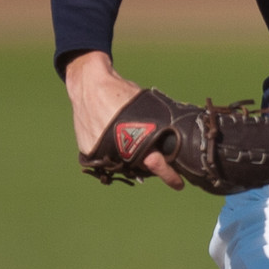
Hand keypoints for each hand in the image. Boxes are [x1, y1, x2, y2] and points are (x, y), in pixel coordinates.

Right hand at [64, 51, 184, 189]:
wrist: (89, 85)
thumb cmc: (122, 92)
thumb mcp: (147, 106)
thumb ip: (158, 124)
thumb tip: (178, 135)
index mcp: (135, 138)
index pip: (155, 163)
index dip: (168, 175)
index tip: (179, 184)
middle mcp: (116, 150)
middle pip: (139, 166)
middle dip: (153, 166)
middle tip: (164, 162)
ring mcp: (100, 153)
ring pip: (123, 164)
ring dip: (133, 158)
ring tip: (136, 141)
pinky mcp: (89, 152)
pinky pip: (107, 158)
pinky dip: (115, 152)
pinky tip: (119, 139)